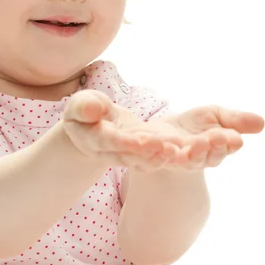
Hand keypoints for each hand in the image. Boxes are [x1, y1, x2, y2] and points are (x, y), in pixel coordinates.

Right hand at [62, 89, 196, 172]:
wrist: (90, 127)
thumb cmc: (84, 110)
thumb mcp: (79, 104)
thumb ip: (84, 107)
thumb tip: (92, 109)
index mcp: (93, 139)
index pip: (110, 141)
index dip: (125, 142)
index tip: (142, 140)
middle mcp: (111, 153)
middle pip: (132, 155)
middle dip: (151, 153)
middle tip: (172, 148)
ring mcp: (126, 155)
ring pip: (145, 160)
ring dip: (164, 157)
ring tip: (183, 150)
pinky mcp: (140, 154)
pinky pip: (154, 158)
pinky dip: (169, 156)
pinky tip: (185, 150)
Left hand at [147, 105, 264, 169]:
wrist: (164, 130)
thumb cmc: (196, 124)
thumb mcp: (216, 115)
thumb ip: (236, 120)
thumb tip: (262, 122)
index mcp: (215, 150)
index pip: (224, 148)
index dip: (228, 144)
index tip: (233, 138)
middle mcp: (197, 159)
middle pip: (204, 156)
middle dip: (207, 148)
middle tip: (211, 138)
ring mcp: (176, 160)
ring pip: (182, 160)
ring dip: (185, 154)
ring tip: (185, 146)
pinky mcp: (156, 157)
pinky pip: (157, 156)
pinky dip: (157, 150)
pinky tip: (160, 144)